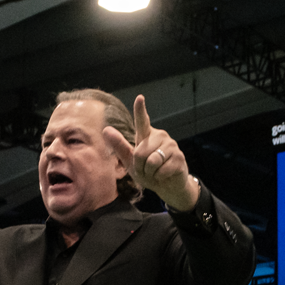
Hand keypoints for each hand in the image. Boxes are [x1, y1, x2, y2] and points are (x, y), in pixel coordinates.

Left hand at [101, 95, 198, 210]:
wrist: (168, 186)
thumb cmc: (149, 172)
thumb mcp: (131, 161)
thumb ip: (120, 146)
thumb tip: (105, 129)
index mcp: (146, 135)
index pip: (142, 121)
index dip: (140, 110)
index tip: (140, 98)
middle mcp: (160, 136)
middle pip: (140, 153)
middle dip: (140, 167)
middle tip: (147, 170)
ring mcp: (171, 145)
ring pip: (152, 161)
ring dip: (150, 173)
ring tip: (156, 172)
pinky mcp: (179, 157)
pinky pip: (161, 170)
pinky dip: (160, 177)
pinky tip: (165, 175)